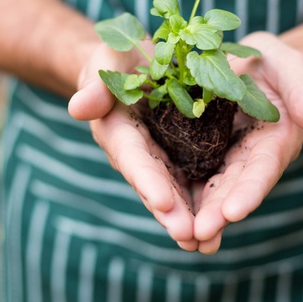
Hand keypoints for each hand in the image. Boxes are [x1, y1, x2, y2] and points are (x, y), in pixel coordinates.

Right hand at [68, 43, 198, 250]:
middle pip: (154, 185)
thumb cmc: (117, 58)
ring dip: (189, 217)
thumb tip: (78, 107)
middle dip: (171, 212)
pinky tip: (224, 221)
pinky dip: (205, 200)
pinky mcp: (180, 155)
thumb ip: (95, 83)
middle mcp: (138, 153)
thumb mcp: (106, 61)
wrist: (135, 63)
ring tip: (206, 243)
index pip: (132, 158)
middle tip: (188, 236)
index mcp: (117, 132)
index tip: (164, 201)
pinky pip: (193, 178)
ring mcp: (160, 158)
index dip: (147, 180)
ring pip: (175, 191)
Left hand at [192, 32, 302, 252]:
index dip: (250, 190)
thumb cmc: (274, 63)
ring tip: (182, 238)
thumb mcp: (288, 68)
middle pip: (233, 188)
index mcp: (274, 141)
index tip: (234, 212)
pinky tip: (161, 211)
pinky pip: (186, 173)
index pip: (262, 168)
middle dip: (217, 213)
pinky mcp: (198, 152)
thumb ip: (302, 93)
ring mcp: (222, 158)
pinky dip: (176, 192)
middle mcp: (248, 158)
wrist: (248, 63)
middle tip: (198, 235)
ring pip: (208, 189)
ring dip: (196, 213)